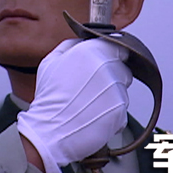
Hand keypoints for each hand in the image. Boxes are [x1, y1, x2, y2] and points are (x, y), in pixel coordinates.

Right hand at [17, 38, 131, 172]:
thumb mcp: (50, 62)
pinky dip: (112, 113)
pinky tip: (94, 115)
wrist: (50, 132)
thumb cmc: (49, 99)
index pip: (118, 47)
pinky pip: (122, 109)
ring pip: (123, 90)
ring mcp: (116, 90)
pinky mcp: (120, 111)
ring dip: (112, 95)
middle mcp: (107, 68)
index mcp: (92, 51)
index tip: (107, 62)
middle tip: (94, 86)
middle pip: (123, 68)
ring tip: (91, 103)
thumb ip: (70, 45)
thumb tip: (82, 41)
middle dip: (112, 76)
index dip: (112, 55)